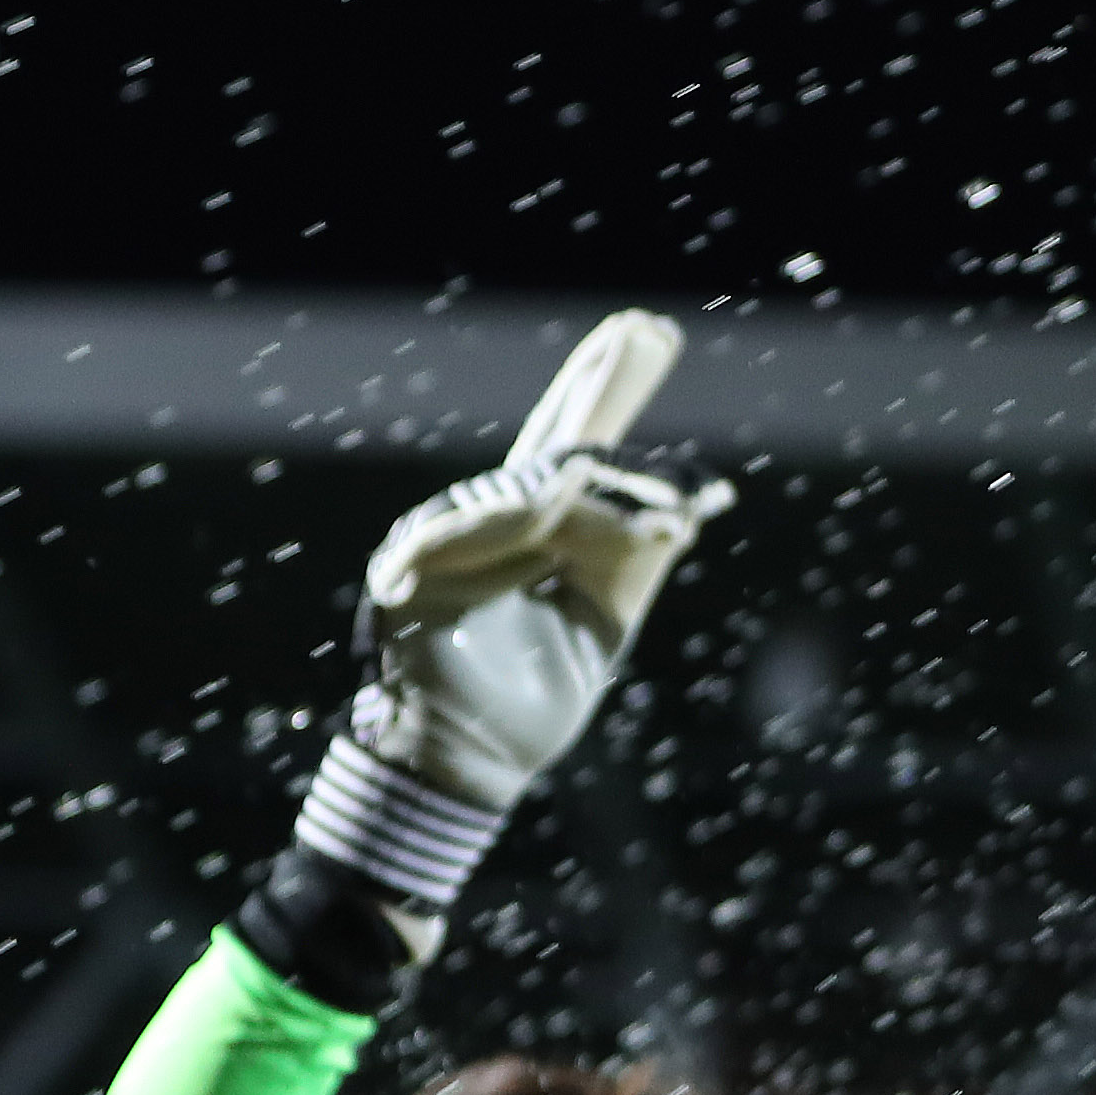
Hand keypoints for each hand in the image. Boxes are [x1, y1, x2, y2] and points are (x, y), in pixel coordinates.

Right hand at [302, 311, 732, 905]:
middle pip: (551, 441)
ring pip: (516, 497)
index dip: (611, 393)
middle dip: (599, 392)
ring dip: (570, 494)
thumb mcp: (606, 619)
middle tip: (641, 334)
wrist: (477, 760)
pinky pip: (458, 538)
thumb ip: (636, 557)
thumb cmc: (537, 695)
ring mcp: (446, 541)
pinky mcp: (404, 576)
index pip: (581, 444)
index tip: (650, 334)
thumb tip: (691, 503)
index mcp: (543, 528)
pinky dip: (500, 532)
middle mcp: (493, 521)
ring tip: (612, 491)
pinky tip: (546, 516)